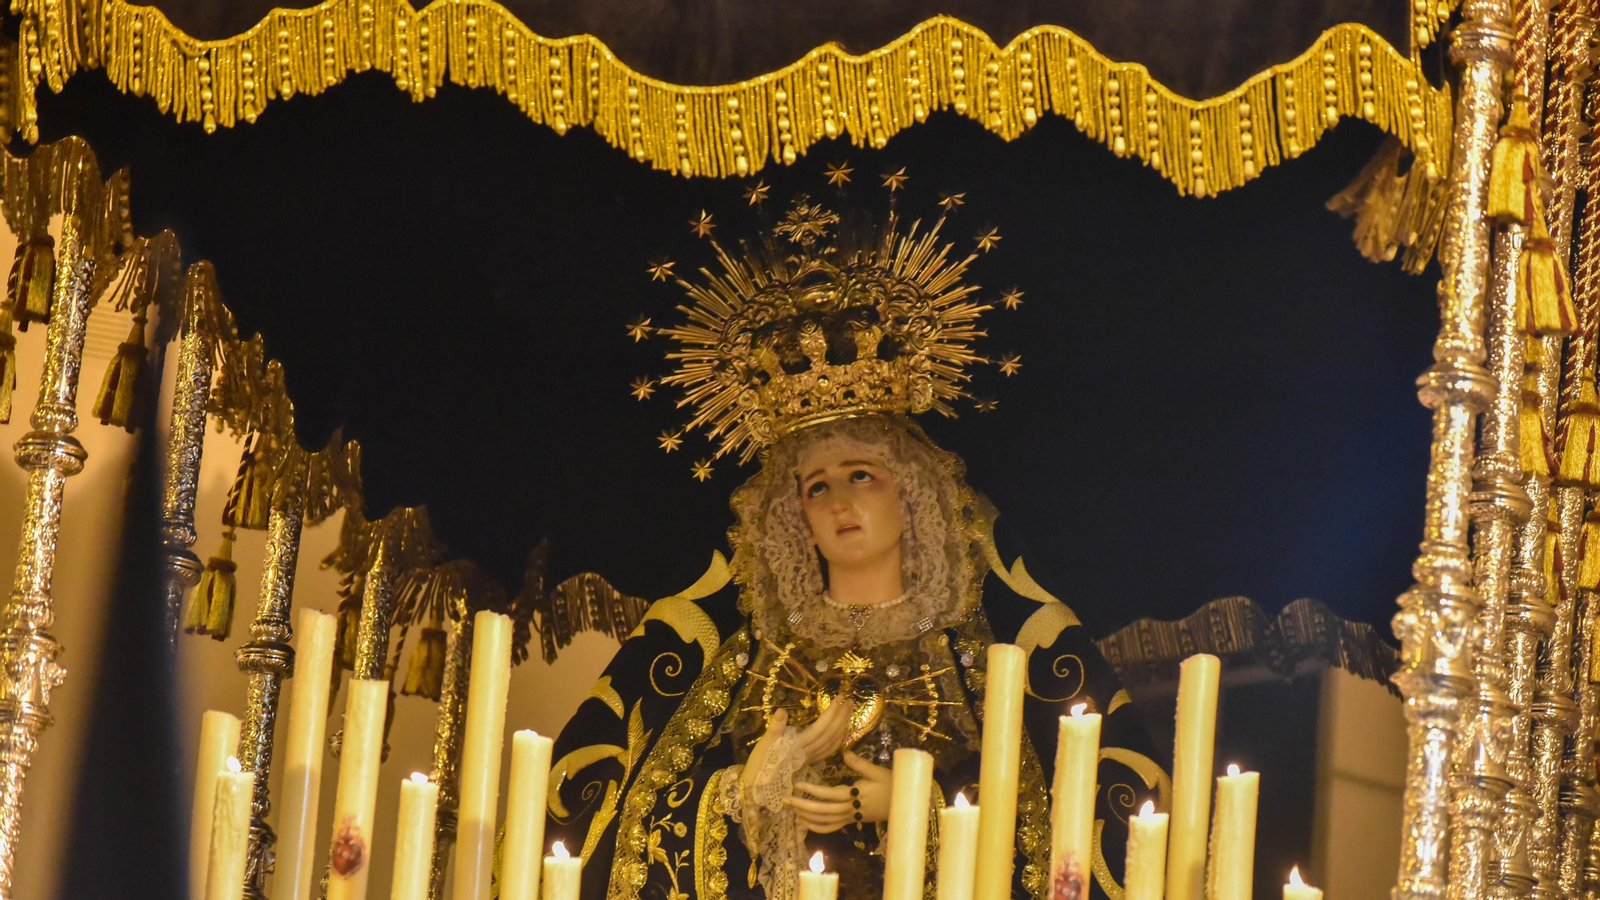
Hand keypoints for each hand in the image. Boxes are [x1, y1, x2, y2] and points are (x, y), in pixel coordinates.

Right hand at [740, 697, 855, 811]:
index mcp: (797, 745)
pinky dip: (838, 740)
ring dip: (843, 726)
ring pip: (832, 742)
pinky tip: (842, 732)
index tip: (840, 698)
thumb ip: (774, 728)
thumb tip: (782, 710)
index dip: (831, 713)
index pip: (820, 728)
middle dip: (842, 717)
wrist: (757, 787)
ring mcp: (810, 758)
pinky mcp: (809, 761)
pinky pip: (828, 750)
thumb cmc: (758, 764)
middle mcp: (807, 752)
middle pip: (830, 734)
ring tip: (849, 711)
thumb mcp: (763, 745)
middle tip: (851, 700)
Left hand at [787, 750, 892, 833]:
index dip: (813, 791)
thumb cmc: (892, 785)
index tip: (798, 785)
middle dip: (802, 806)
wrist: (905, 804)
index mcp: (855, 796)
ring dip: (806, 817)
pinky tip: (804, 824)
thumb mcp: (877, 771)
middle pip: (822, 811)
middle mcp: (850, 810)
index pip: (829, 795)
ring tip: (790, 811)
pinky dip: (817, 827)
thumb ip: (859, 763)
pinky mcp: (852, 822)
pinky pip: (832, 828)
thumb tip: (844, 751)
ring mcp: (850, 818)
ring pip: (825, 822)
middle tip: (786, 800)